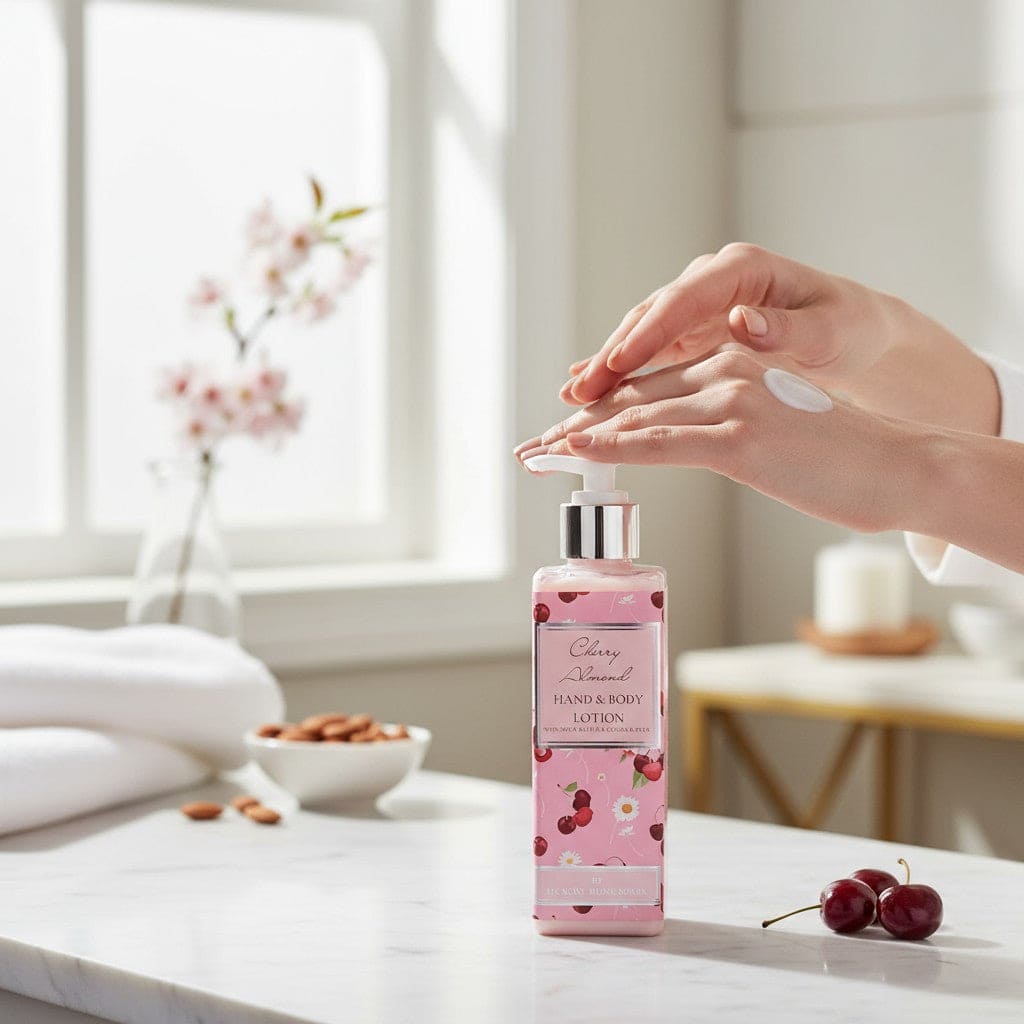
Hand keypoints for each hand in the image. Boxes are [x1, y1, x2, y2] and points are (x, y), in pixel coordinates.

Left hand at [522, 351, 938, 534]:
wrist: (901, 465)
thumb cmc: (839, 457)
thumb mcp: (771, 429)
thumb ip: (724, 425)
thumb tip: (687, 441)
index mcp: (730, 362)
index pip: (646, 389)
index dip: (594, 413)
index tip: (556, 435)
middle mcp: (724, 370)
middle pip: (628, 400)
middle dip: (572, 428)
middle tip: (529, 448)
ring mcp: (731, 402)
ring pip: (634, 418)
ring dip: (575, 441)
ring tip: (535, 456)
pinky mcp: (740, 438)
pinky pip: (661, 442)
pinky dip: (612, 448)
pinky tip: (575, 453)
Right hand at [554, 243, 997, 436]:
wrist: (851, 331)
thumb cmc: (847, 327)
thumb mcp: (829, 330)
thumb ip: (787, 329)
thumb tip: (744, 321)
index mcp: (743, 269)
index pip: (683, 300)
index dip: (647, 334)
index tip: (618, 364)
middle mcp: (711, 281)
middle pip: (650, 316)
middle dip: (613, 355)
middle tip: (581, 392)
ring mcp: (698, 305)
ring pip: (641, 335)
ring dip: (608, 368)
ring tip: (575, 399)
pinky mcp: (692, 331)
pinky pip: (649, 351)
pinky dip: (622, 374)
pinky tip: (589, 392)